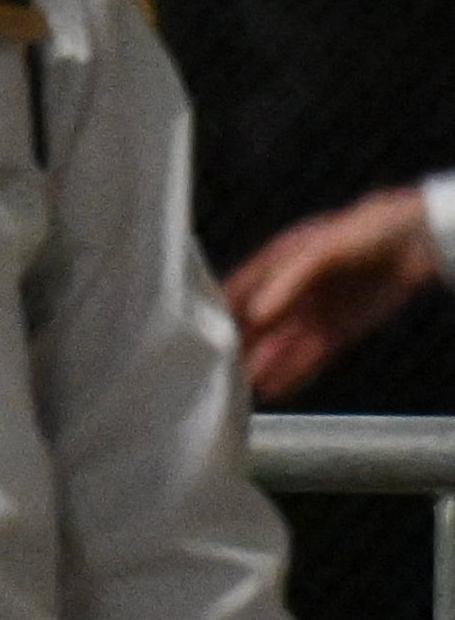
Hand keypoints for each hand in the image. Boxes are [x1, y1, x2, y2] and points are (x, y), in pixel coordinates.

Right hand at [224, 186, 441, 402]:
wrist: (417, 240)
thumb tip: (257, 314)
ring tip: (247, 386)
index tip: (201, 334)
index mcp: (277, 262)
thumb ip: (286, 282)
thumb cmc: (366, 231)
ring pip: (283, 345)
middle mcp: (291, 290)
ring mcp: (315, 311)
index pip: (238, 292)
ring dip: (265, 365)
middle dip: (239, 345)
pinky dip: (295, 373)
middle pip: (257, 324)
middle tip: (220, 369)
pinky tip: (277, 388)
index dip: (219, 312)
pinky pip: (311, 356)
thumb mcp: (319, 251)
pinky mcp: (340, 330)